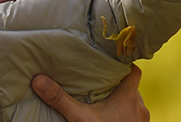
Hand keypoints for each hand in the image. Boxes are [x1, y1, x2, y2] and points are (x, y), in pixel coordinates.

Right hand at [32, 64, 148, 121]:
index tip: (110, 64)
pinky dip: (123, 116)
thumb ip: (60, 99)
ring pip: (133, 104)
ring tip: (103, 103)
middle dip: (117, 86)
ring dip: (121, 103)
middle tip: (99, 84)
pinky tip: (108, 119)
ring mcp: (141, 121)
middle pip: (131, 88)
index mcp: (129, 96)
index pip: (134, 71)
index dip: (123, 66)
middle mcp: (139, 106)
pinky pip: (133, 118)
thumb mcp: (80, 118)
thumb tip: (39, 80)